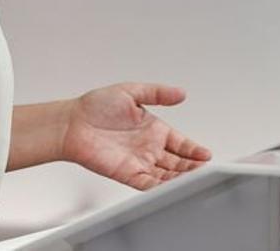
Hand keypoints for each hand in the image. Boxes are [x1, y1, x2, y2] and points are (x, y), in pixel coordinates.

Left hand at [61, 83, 211, 189]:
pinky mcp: (127, 174)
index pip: (181, 143)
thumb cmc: (95, 106)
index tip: (206, 155)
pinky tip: (173, 188)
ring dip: (181, 179)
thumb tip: (181, 93)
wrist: (72, 123)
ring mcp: (139, 162)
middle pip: (178, 162)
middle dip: (192, 167)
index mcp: (153, 128)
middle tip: (206, 171)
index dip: (194, 150)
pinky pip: (149, 184)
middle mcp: (148, 147)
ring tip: (195, 180)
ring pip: (167, 175)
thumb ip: (157, 93)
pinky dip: (162, 188)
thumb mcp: (131, 91)